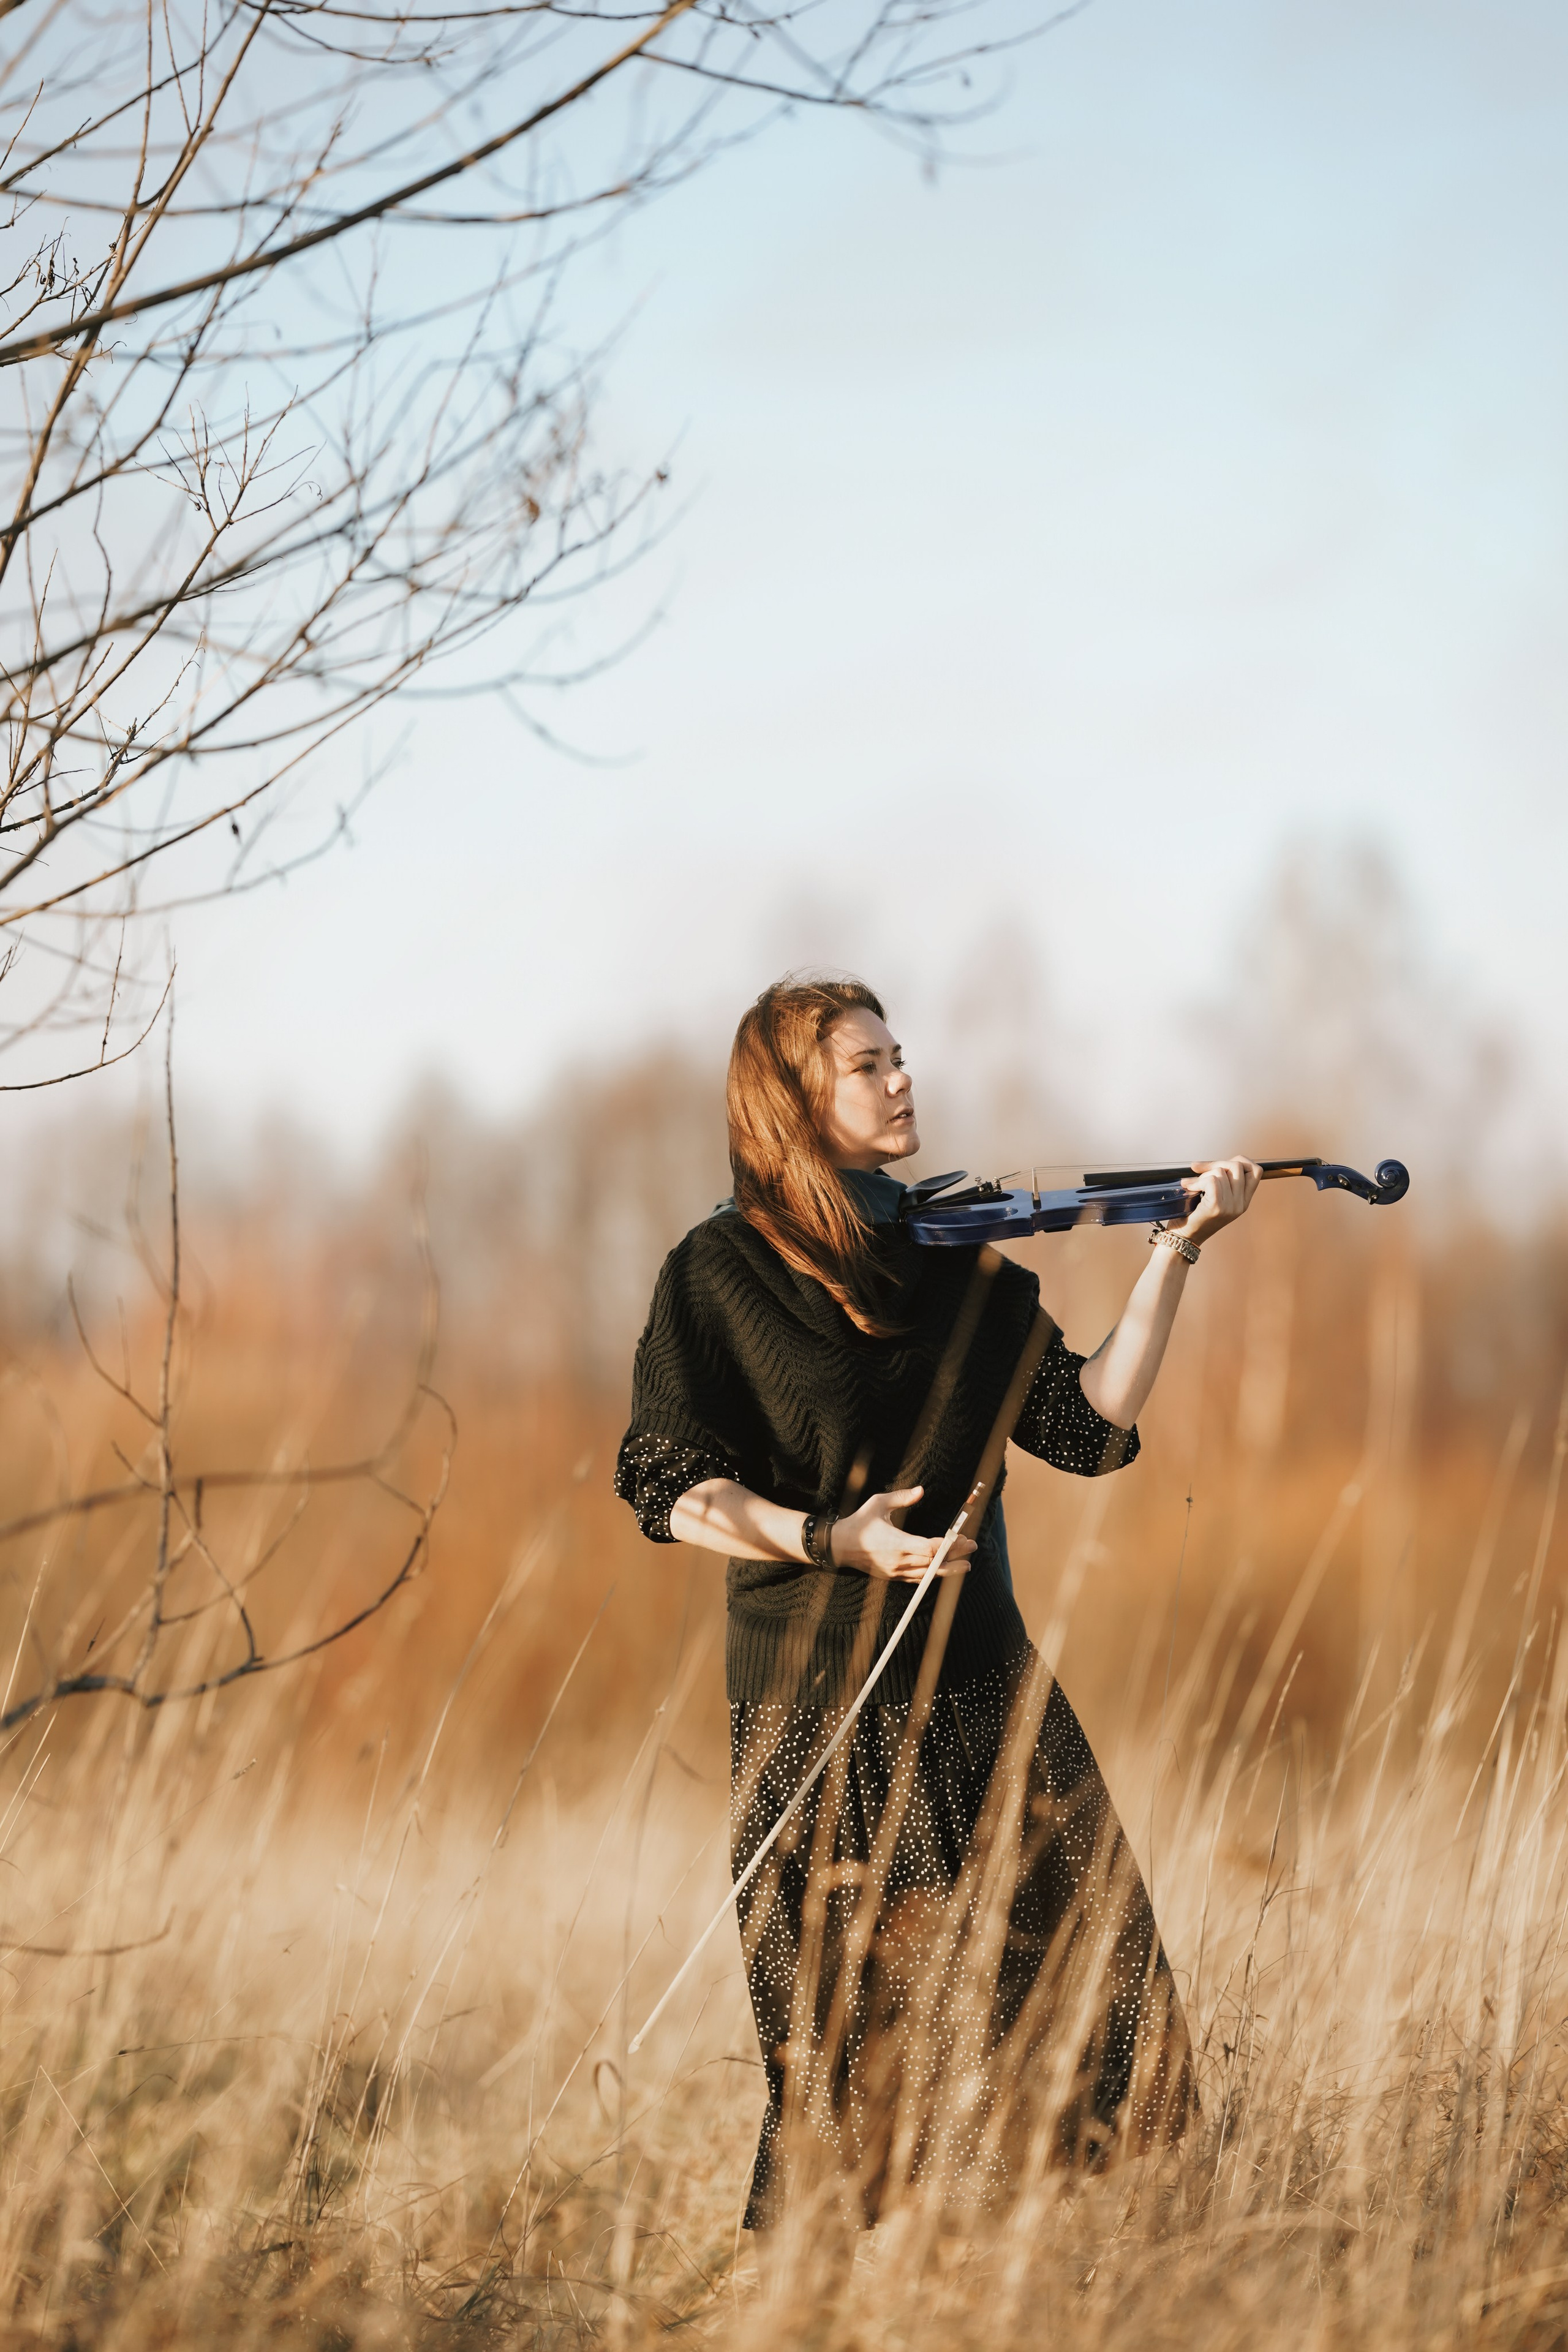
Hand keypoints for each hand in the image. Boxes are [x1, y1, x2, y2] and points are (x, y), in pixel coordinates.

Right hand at [828, 1486, 974, 1582]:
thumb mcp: (878, 1503)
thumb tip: (921, 1490)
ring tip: (967, 1565)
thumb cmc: (860, 1522)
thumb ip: (901, 1497)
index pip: (928, 1548)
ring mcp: (896, 1571)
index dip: (947, 1545)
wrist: (840, 1546)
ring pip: (928, 1574)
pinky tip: (946, 1571)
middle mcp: (898, 1560)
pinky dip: (933, 1575)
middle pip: (934, 1562)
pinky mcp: (894, 1576)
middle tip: (972, 1546)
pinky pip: (919, 1579)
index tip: (961, 1537)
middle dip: (955, 1555)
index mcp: (896, 1542)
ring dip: (949, 1569)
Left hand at [1171, 1155, 1260, 1245]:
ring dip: (1202, 1174)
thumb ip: (1222, 1183)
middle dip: (1216, 1163)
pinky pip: (1212, 1180)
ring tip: (1191, 1185)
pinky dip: (1197, 1180)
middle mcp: (1240, 1204)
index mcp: (1243, 1202)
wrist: (1183, 1238)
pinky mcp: (1217, 1207)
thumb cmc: (1193, 1215)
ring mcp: (1230, 1206)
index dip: (1240, 1161)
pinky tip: (1188, 1187)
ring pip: (1221, 1172)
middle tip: (1199, 1170)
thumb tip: (1217, 1162)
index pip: (1256, 1171)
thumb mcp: (1214, 1198)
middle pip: (1238, 1166)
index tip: (1221, 1164)